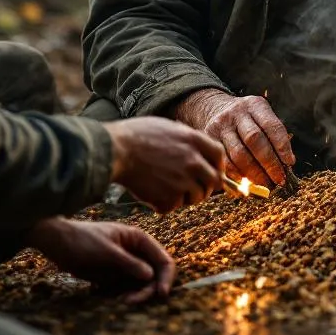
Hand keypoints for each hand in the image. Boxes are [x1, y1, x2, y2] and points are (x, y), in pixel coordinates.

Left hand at [27, 217, 175, 303]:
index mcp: (139, 240)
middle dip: (148, 290)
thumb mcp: (107, 251)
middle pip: (154, 275)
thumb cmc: (83, 240)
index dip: (166, 276)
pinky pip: (128, 290)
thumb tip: (151, 276)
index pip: (162, 259)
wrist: (58, 245)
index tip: (161, 294)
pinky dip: (126, 296)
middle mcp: (137, 253)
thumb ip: (129, 263)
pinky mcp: (115, 278)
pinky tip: (117, 300)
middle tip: (131, 301)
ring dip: (137, 295)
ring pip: (142, 285)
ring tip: (122, 301)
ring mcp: (126, 266)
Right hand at [104, 116, 224, 211]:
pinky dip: (165, 203)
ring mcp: (183, 182)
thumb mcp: (169, 127)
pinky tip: (153, 193)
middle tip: (195, 187)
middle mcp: (193, 162)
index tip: (212, 170)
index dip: (217, 165)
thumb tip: (198, 150)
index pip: (219, 155)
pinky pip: (175, 206)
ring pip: (197, 197)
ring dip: (187, 196)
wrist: (116, 151)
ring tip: (170, 189)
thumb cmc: (137, 136)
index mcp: (194, 141)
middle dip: (207, 185)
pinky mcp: (169, 199)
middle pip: (215, 180)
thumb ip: (188, 139)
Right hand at [177, 88, 294, 187]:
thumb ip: (273, 135)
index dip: (282, 146)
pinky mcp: (209, 139)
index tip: (289, 162)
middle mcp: (236, 113)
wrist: (215, 108)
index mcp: (255, 105)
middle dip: (269, 163)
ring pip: (238, 154)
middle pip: (254, 140)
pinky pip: (225, 162)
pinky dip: (238, 175)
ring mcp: (221, 126)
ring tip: (266, 183)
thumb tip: (286, 163)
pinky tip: (248, 182)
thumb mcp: (261, 116)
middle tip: (279, 178)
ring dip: (255, 173)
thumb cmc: (247, 118)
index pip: (271, 126)